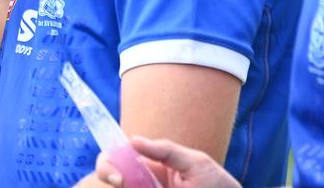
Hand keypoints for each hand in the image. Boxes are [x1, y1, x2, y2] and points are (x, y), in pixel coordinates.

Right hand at [94, 137, 239, 187]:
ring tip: (140, 185)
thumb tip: (133, 140)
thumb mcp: (194, 162)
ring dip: (123, 186)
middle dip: (109, 175)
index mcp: (148, 165)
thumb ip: (166, 150)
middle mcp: (141, 182)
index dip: (108, 164)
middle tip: (121, 184)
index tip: (117, 177)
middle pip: (111, 176)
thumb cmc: (215, 183)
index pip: (117, 158)